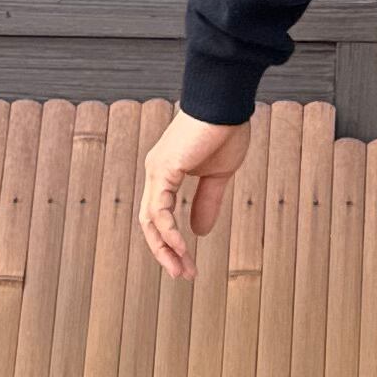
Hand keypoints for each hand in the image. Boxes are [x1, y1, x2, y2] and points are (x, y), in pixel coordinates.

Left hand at [138, 109, 251, 282]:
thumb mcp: (218, 175)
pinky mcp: (163, 169)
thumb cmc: (224, 130)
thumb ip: (207, 202)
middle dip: (165, 253)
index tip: (187, 263)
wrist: (225, 102)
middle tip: (183, 275)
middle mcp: (156, 174)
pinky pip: (160, 210)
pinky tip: (182, 247)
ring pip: (151, 221)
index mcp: (166, 174)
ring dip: (166, 249)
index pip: (160, 216)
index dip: (171, 242)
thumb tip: (199, 232)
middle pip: (150, 223)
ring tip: (183, 269)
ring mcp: (156, 171)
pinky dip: (169, 232)